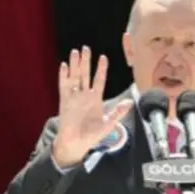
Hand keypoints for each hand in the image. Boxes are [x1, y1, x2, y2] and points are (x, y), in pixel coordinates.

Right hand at [52, 46, 132, 166]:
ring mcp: (74, 98)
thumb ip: (118, 112)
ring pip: (74, 77)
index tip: (103, 58)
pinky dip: (64, 76)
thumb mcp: (108, 124)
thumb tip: (130, 102)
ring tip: (75, 52)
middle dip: (86, 61)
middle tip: (86, 48)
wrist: (76, 144)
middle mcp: (84, 96)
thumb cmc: (91, 136)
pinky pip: (64, 86)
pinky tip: (64, 65)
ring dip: (75, 65)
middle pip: (85, 74)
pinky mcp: (64, 102)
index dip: (101, 69)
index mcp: (95, 99)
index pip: (99, 80)